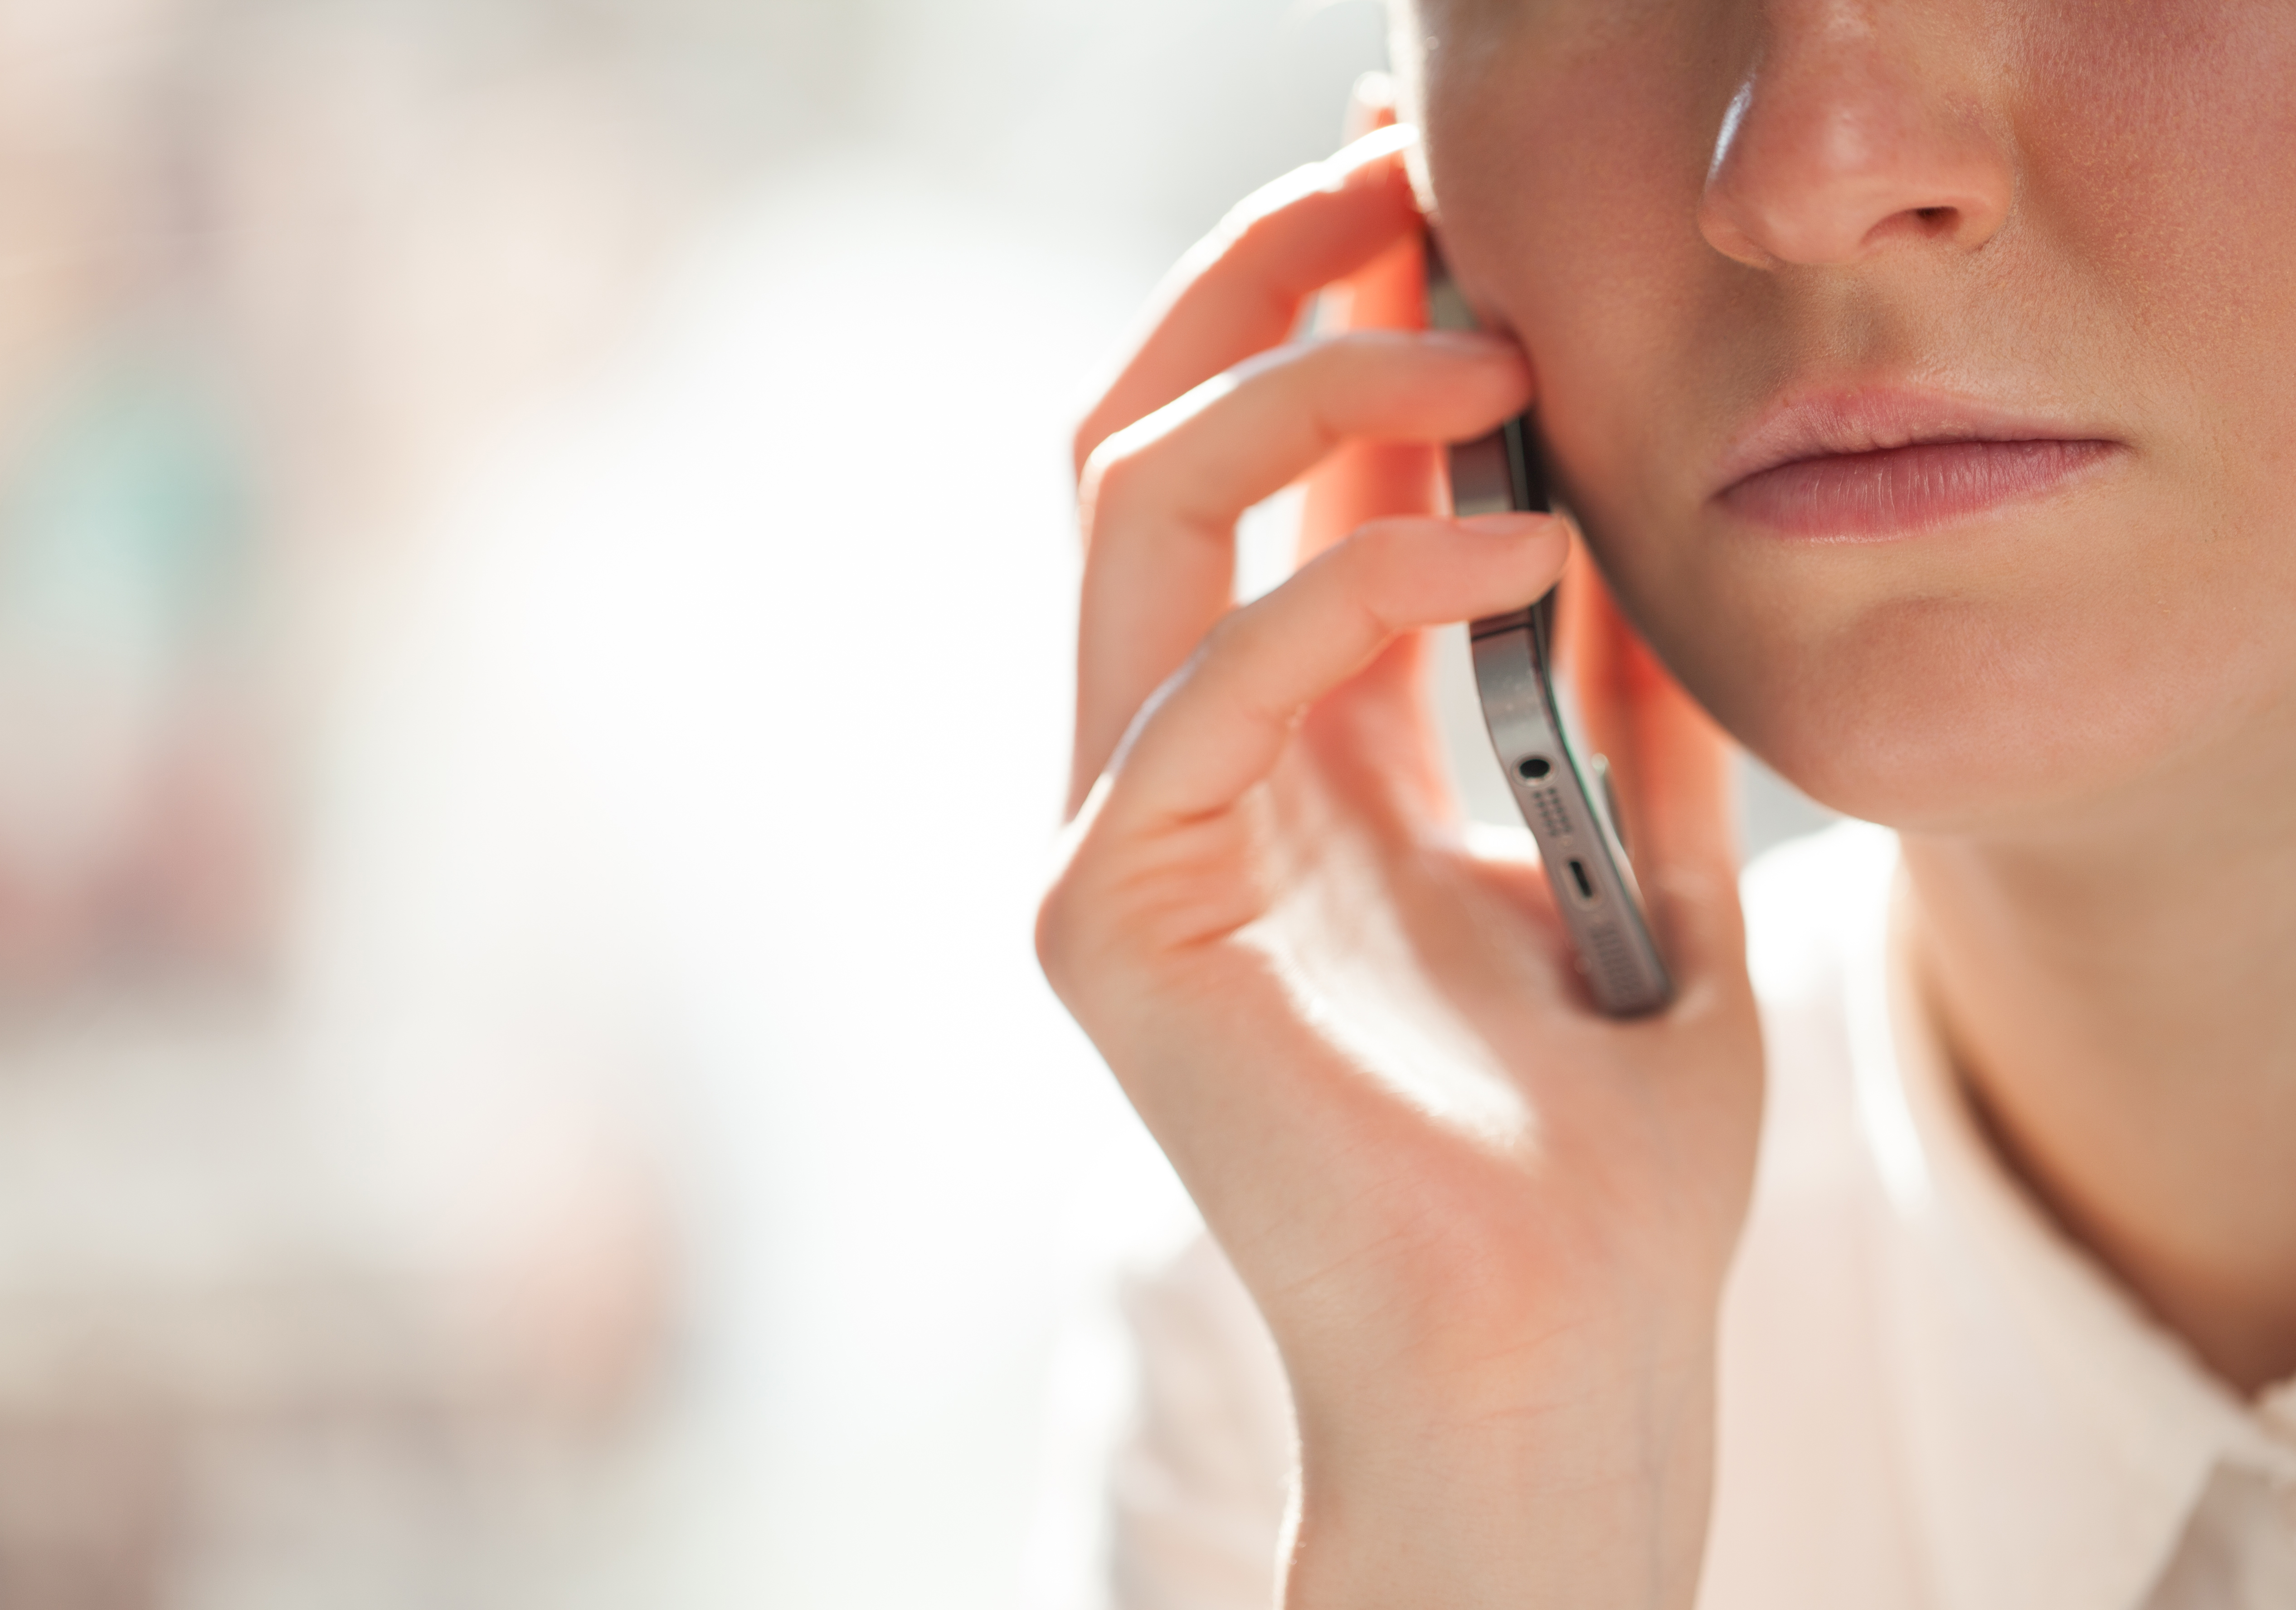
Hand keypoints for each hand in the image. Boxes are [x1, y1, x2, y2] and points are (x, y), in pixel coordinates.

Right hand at [1039, 123, 1763, 1609]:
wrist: (1557, 1359)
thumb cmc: (1594, 1146)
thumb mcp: (1628, 847)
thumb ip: (1600, 674)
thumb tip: (1620, 484)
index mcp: (1275, 755)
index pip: (1247, 475)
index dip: (1323, 310)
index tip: (1442, 200)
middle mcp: (1166, 772)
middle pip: (1139, 442)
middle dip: (1264, 284)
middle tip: (1398, 174)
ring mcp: (1112, 842)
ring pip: (1128, 512)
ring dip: (1303, 386)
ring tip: (1485, 347)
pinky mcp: (1104, 922)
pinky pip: (1203, 682)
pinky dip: (1353, 582)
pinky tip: (1516, 547)